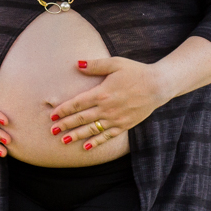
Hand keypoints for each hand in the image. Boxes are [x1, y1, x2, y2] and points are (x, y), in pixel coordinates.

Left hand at [49, 57, 170, 150]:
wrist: (158, 85)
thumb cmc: (136, 71)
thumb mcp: (115, 63)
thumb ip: (95, 65)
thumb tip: (76, 64)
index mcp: (102, 92)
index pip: (78, 103)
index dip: (64, 110)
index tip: (52, 115)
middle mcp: (107, 108)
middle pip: (81, 118)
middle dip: (65, 125)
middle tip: (52, 130)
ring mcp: (116, 119)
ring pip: (92, 130)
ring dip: (76, 136)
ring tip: (63, 140)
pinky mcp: (124, 125)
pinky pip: (107, 136)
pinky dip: (96, 142)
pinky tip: (86, 147)